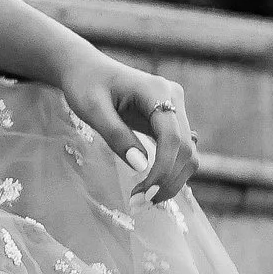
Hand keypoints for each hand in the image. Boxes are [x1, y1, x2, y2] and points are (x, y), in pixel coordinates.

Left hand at [59, 41, 198, 200]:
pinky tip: (151, 187)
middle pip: (186, 149)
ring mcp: (175, 109)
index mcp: (156, 90)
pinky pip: (179, 151)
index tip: (144, 194)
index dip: (163, 170)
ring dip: (172, 181)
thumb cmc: (84, 84)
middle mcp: (173, 98)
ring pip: (188, 153)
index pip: (172, 137)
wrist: (84, 68)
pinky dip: (170, 172)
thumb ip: (116, 135)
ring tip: (143, 200)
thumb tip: (141, 166)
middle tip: (139, 204)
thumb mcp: (92, 109)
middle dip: (168, 181)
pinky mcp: (170, 121)